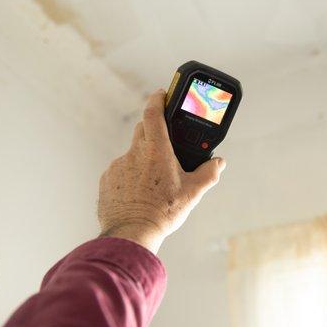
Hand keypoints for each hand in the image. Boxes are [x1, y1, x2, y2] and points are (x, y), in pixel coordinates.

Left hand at [97, 89, 226, 253]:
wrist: (132, 233)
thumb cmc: (163, 212)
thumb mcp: (193, 193)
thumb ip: (209, 173)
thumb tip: (219, 163)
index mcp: (156, 150)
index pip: (153, 113)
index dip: (157, 99)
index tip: (161, 93)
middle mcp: (134, 153)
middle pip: (142, 129)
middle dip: (153, 129)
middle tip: (165, 140)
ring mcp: (118, 166)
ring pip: (132, 153)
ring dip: (143, 159)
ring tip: (154, 180)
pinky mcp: (107, 179)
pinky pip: (120, 170)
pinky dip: (130, 175)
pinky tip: (139, 192)